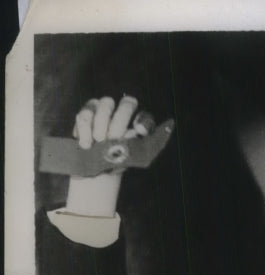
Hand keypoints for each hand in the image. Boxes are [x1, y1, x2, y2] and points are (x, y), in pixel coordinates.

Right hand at [64, 94, 148, 217]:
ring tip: (98, 142)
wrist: (97, 170)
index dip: (143, 121)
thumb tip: (170, 124)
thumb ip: (153, 142)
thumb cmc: (120, 162)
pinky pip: (85, 113)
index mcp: (138, 123)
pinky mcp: (86, 113)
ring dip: (101, 125)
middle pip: (127, 104)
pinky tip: (86, 144)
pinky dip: (85, 130)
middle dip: (120, 122)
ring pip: (106, 104)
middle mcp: (123, 112)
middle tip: (112, 139)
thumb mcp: (140, 157)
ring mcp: (104, 109)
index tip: (137, 132)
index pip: (145, 115)